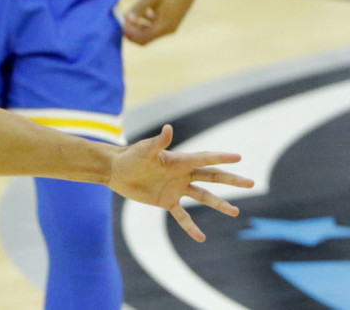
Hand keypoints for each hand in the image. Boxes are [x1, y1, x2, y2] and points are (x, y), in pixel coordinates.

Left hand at [109, 124, 252, 241]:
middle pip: (212, 177)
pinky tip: (201, 238)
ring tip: (235, 212)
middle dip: (231, 180)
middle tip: (251, 183)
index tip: (239, 157)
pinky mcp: (166, 201)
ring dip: (219, 204)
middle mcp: (181, 174)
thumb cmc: (130, 156)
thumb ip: (158, 142)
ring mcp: (176, 188)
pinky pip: (182, 216)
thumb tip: (168, 128)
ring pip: (203, 196)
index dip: (221, 158)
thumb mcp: (145, 150)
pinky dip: (191, 226)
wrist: (116, 171)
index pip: (205, 159)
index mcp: (179, 160)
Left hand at [123, 0, 202, 44]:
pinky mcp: (172, 20)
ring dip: (139, 26)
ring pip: (150, 32)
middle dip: (132, 30)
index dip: (129, 33)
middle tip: (123, 19)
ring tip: (131, 13)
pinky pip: (156, 26)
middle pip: (145, 38)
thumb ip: (138, 8)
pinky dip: (147, 21)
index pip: (142, 39)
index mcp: (163, 26)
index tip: (121, 22)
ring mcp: (171, 25)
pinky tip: (144, 10)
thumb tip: (127, 19)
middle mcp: (168, 29)